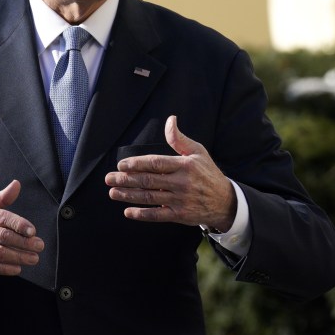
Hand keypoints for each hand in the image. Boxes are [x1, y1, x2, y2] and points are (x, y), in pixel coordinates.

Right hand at [0, 180, 43, 275]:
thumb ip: (0, 198)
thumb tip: (17, 184)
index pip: (1, 217)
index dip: (18, 224)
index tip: (33, 231)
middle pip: (1, 236)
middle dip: (23, 242)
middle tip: (39, 246)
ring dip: (18, 257)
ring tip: (33, 258)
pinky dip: (4, 268)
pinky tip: (17, 268)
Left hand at [105, 116, 236, 230]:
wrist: (225, 201)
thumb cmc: (208, 173)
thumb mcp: (198, 152)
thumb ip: (179, 138)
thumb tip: (170, 119)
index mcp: (184, 165)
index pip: (156, 163)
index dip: (136, 164)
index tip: (121, 164)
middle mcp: (181, 183)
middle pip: (149, 181)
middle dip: (126, 180)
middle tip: (109, 178)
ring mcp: (180, 200)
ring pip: (150, 197)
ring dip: (129, 195)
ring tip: (113, 192)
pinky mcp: (180, 215)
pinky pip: (157, 215)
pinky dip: (142, 214)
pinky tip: (128, 211)